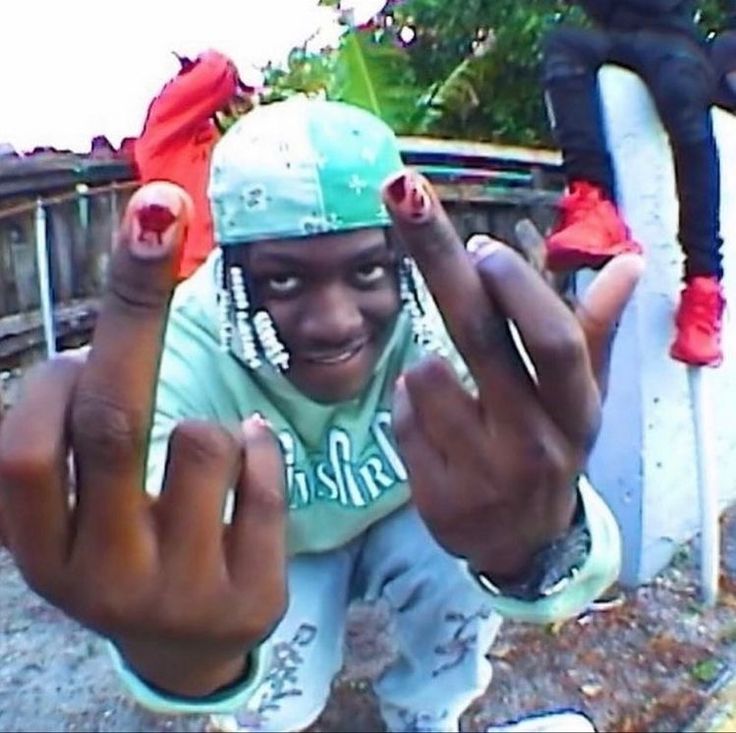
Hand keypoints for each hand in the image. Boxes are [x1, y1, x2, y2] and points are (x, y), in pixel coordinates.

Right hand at [0, 183, 286, 696]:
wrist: (188, 641)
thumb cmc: (128, 547)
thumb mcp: (84, 508)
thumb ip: (74, 438)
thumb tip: (101, 336)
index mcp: (41, 551)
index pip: (27, 449)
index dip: (52, 378)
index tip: (80, 347)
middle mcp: (99, 578)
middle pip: (112, 421)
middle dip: (136, 303)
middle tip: (157, 209)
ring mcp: (177, 592)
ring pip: (202, 442)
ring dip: (211, 426)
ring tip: (204, 454)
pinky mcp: (247, 596)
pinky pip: (264, 477)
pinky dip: (262, 450)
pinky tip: (252, 459)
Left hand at [382, 170, 642, 580]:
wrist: (519, 543)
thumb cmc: (548, 450)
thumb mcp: (578, 401)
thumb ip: (594, 332)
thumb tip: (629, 263)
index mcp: (575, 410)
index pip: (553, 343)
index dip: (518, 291)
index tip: (479, 242)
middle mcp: (535, 440)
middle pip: (479, 335)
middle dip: (437, 255)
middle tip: (403, 195)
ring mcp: (483, 472)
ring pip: (424, 375)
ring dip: (427, 370)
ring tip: (453, 395)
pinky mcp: (436, 496)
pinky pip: (400, 415)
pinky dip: (408, 406)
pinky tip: (435, 430)